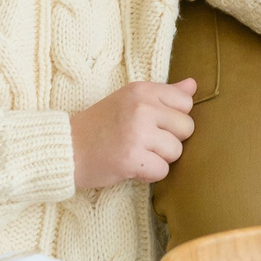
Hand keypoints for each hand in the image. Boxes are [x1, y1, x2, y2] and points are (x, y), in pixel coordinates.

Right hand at [70, 79, 196, 188]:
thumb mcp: (129, 100)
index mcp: (142, 90)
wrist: (67, 149)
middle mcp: (142, 107)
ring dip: (159, 158)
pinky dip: (149, 174)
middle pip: (186, 128)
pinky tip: (132, 167)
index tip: (155, 124)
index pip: (186, 102)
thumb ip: (164, 93)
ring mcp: (137, 132)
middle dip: (170, 140)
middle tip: (145, 142)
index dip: (175, 118)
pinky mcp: (132, 158)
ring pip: (176, 151)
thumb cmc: (100, 125)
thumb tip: (193, 85)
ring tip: (137, 153)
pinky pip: (162, 171)